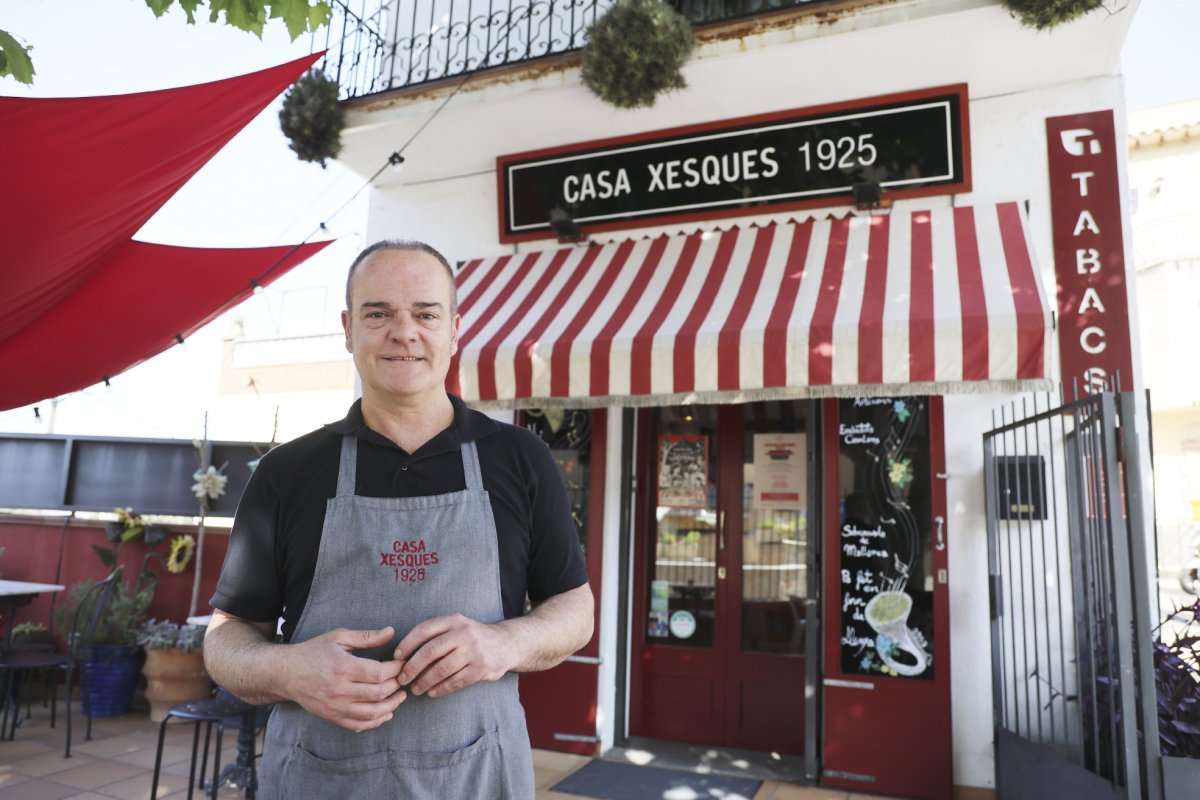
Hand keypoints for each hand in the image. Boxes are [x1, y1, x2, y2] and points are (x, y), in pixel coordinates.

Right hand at [285, 626, 406, 731]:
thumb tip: (391, 632)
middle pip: (379, 693)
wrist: (286, 673)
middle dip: (396, 686)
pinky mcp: (332, 717)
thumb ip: (366, 637)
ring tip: (400, 697)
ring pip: (372, 713)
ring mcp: (335, 706)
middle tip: (403, 679)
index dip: (396, 669)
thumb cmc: (314, 652)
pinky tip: (386, 712)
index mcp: (343, 667)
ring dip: (392, 706)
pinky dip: (376, 721)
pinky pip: (358, 725)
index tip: (402, 663)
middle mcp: (339, 689)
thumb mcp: (339, 638)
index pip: (379, 672)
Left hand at [393, 614, 515, 698]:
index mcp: (454, 620)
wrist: (506, 644)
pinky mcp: (481, 668)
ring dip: (424, 681)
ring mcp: (474, 651)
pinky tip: (432, 692)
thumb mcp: (458, 626)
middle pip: (430, 651)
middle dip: (412, 667)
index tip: (396, 657)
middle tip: (402, 678)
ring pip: (441, 669)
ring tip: (415, 689)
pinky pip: (455, 682)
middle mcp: (464, 633)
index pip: (424, 630)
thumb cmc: (473, 637)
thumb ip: (437, 635)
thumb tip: (405, 654)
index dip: (407, 644)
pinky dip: (440, 689)